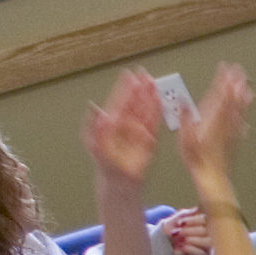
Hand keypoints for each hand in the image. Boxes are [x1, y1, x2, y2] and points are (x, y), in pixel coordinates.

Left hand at [80, 68, 160, 184]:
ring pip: (145, 109)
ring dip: (149, 96)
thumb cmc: (105, 163)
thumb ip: (95, 129)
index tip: (129, 75)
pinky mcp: (150, 139)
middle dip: (139, 88)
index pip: (119, 101)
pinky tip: (159, 101)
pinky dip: (157, 111)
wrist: (119, 180)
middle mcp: (126, 123)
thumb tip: (98, 111)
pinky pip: (155, 122)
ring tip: (153, 83)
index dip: (124, 88)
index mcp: (112, 122)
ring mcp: (138, 130)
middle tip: (144, 74)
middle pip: (134, 102)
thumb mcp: (95, 146)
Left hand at [152, 205, 214, 254]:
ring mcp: (209, 245)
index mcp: (204, 222)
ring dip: (193, 239)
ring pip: (208, 241)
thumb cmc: (175, 232)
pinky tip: (182, 247)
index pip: (205, 219)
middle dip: (191, 230)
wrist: (170, 247)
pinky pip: (202, 253)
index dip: (194, 220)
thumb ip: (185, 214)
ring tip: (180, 240)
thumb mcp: (177, 220)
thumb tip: (197, 209)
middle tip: (179, 232)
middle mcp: (209, 233)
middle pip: (206, 230)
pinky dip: (190, 249)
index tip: (181, 222)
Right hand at [175, 62, 250, 177]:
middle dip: (236, 83)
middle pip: (233, 99)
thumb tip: (182, 102)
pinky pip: (242, 122)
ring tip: (247, 86)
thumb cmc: (197, 159)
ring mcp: (233, 131)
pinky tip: (246, 114)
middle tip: (240, 71)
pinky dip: (244, 113)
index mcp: (213, 119)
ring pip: (240, 109)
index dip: (223, 80)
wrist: (213, 177)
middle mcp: (225, 123)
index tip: (226, 68)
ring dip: (243, 96)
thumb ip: (185, 117)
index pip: (220, 94)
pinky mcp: (236, 140)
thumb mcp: (184, 136)